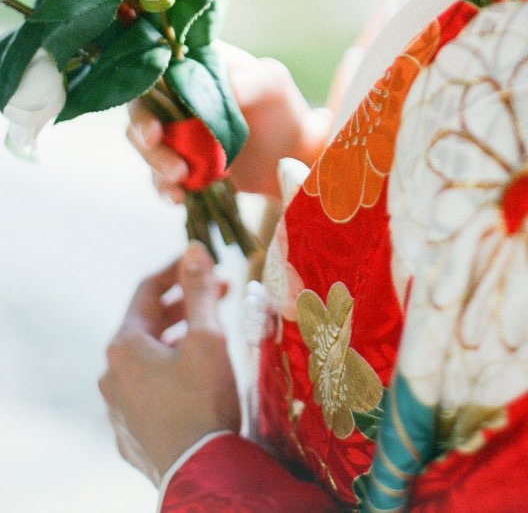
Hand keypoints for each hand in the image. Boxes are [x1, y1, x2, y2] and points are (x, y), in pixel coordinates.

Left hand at [99, 242, 239, 486]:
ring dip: (177, 338)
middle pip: (147, 324)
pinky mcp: (130, 434)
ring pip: (146, 359)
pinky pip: (147, 389)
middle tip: (221, 293)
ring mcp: (117, 407)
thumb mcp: (207, 338)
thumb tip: (194, 248)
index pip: (147, 289)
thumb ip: (200, 290)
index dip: (178, 269)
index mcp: (124, 346)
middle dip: (185, 304)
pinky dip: (169, 372)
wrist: (198, 476)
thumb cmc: (202, 401)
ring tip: (211, 334)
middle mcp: (110, 374)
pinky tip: (194, 377)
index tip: (205, 259)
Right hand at [127, 40, 331, 200]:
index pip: (155, 71)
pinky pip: (159, 173)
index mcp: (197, 65)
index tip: (156, 128)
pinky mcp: (181, 158)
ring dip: (156, 163)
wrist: (294, 155)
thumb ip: (244, 81)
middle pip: (142, 109)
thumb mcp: (271, 85)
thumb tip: (210, 87)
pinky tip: (178, 197)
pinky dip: (163, 186)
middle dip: (145, 136)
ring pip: (146, 143)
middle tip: (166, 156)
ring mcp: (178, 128)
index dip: (145, 97)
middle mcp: (180, 93)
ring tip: (181, 180)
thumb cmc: (284, 110)